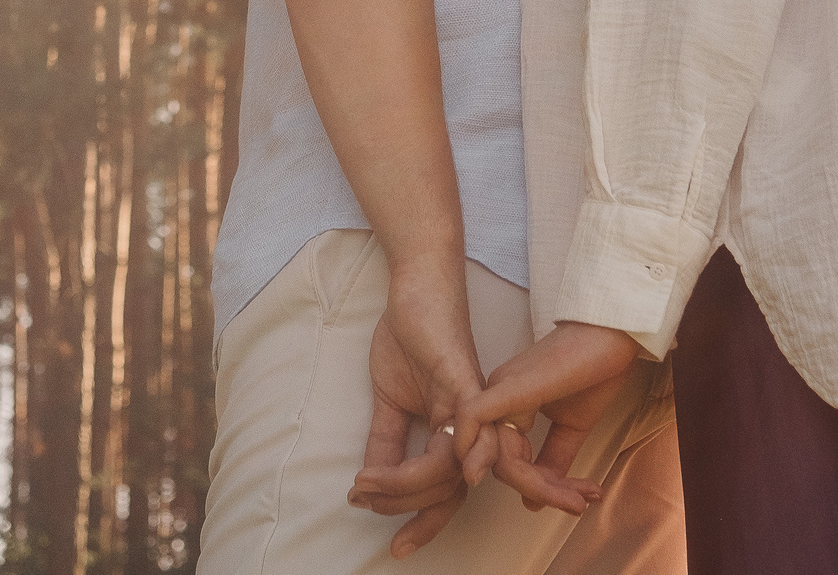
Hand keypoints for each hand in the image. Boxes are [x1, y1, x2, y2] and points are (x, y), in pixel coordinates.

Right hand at [345, 258, 482, 556]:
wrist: (416, 288)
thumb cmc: (408, 337)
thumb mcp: (389, 400)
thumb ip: (386, 441)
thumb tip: (371, 483)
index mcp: (455, 434)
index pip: (446, 491)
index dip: (422, 521)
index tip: (396, 547)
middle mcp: (469, 428)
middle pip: (448, 489)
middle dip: (411, 511)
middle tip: (366, 503)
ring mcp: (471, 407)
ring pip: (450, 469)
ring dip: (406, 483)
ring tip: (366, 481)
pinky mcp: (466, 383)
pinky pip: (470, 428)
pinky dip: (456, 454)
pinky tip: (432, 469)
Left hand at [452, 322, 641, 513]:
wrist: (612, 335)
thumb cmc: (595, 371)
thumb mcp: (572, 426)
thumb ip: (553, 460)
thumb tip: (534, 502)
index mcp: (509, 407)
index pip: (511, 464)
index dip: (543, 488)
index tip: (580, 499)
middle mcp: (497, 399)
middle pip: (504, 466)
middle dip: (544, 491)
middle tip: (579, 503)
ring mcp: (500, 390)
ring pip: (499, 458)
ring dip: (539, 485)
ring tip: (576, 497)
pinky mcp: (508, 385)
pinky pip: (473, 417)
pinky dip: (480, 451)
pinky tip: (511, 478)